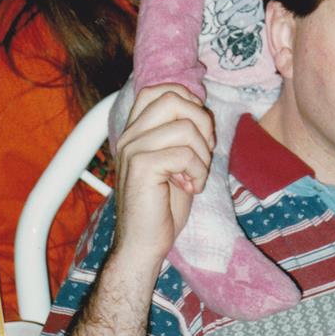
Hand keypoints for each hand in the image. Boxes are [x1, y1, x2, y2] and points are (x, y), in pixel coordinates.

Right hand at [114, 87, 213, 265]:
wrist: (143, 245)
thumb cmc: (162, 205)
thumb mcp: (174, 161)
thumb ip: (180, 133)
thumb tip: (201, 111)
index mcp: (135, 130)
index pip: (159, 90)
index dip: (187, 100)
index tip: (199, 130)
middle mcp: (130, 135)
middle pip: (173, 98)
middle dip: (201, 122)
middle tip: (204, 152)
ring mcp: (133, 149)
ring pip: (185, 127)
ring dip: (203, 153)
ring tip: (195, 175)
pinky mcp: (141, 167)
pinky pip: (185, 154)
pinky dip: (199, 172)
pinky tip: (191, 188)